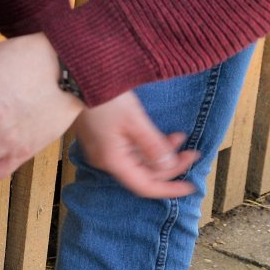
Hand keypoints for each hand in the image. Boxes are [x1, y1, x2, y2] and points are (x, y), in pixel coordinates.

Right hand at [72, 91, 200, 198]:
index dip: (169, 189)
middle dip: (171, 165)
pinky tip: (162, 135)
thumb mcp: (135, 121)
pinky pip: (130, 151)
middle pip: (144, 174)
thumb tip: (170, 166)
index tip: (191, 186)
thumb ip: (153, 147)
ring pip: (138, 162)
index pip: (145, 186)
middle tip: (193, 152)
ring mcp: (103, 150)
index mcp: (112, 160)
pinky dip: (149, 146)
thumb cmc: (105, 98)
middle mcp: (106, 160)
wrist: (77, 79)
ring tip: (180, 138)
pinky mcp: (103, 139)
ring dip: (161, 154)